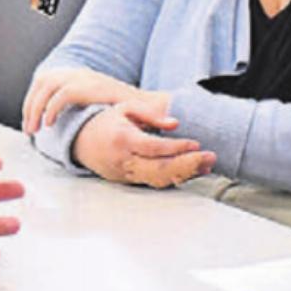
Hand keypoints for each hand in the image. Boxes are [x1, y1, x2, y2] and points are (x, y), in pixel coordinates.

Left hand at [22, 67, 165, 134]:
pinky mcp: (91, 87)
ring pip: (48, 87)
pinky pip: (62, 95)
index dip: (33, 98)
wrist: (151, 106)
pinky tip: (49, 124)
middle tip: (28, 128)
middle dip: (30, 105)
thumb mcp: (98, 103)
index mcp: (80, 74)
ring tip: (34, 129)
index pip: (46, 79)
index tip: (29, 118)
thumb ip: (80, 105)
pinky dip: (51, 109)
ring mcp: (86, 78)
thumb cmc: (126, 111)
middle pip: (43, 81)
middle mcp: (80, 72)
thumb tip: (58, 119)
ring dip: (36, 108)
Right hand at [69, 105, 214, 187]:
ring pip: (159, 180)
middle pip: (159, 169)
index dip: (176, 147)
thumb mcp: (125, 108)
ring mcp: (127, 174)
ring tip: (206, 165)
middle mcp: (125, 160)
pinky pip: (155, 182)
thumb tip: (174, 124)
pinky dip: (176, 178)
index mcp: (123, 139)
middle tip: (210, 158)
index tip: (196, 143)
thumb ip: (150, 114)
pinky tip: (193, 171)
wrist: (81, 141)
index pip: (153, 147)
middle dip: (187, 165)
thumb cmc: (106, 121)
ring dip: (185, 174)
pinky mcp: (130, 181)